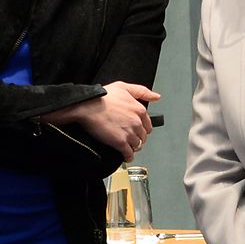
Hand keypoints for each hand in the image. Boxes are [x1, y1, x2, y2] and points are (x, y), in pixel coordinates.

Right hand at [40, 81, 158, 159]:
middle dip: (138, 138)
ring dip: (133, 147)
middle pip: (143, 136)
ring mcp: (129, 133)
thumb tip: (156, 96)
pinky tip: (125, 156)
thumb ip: (142, 91)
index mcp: (139, 110)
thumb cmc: (103, 96)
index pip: (148, 125)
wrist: (88, 106)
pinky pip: (129, 154)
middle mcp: (137, 122)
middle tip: (131, 138)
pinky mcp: (120, 143)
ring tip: (127, 147)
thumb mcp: (124, 87)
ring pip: (137, 145)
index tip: (138, 130)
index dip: (142, 128)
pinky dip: (128, 156)